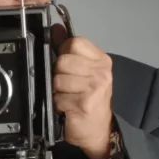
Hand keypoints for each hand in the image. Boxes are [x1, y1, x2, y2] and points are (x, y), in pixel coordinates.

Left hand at [51, 23, 113, 158]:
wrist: (99, 131)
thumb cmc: (90, 99)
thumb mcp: (82, 71)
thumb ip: (68, 49)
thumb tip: (56, 28)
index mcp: (101, 60)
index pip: (74, 42)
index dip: (64, 53)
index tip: (68, 67)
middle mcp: (101, 71)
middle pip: (62, 61)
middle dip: (58, 75)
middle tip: (68, 87)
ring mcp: (94, 87)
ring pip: (58, 80)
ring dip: (58, 92)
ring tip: (68, 97)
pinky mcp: (84, 103)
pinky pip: (58, 97)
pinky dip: (59, 105)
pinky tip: (68, 108)